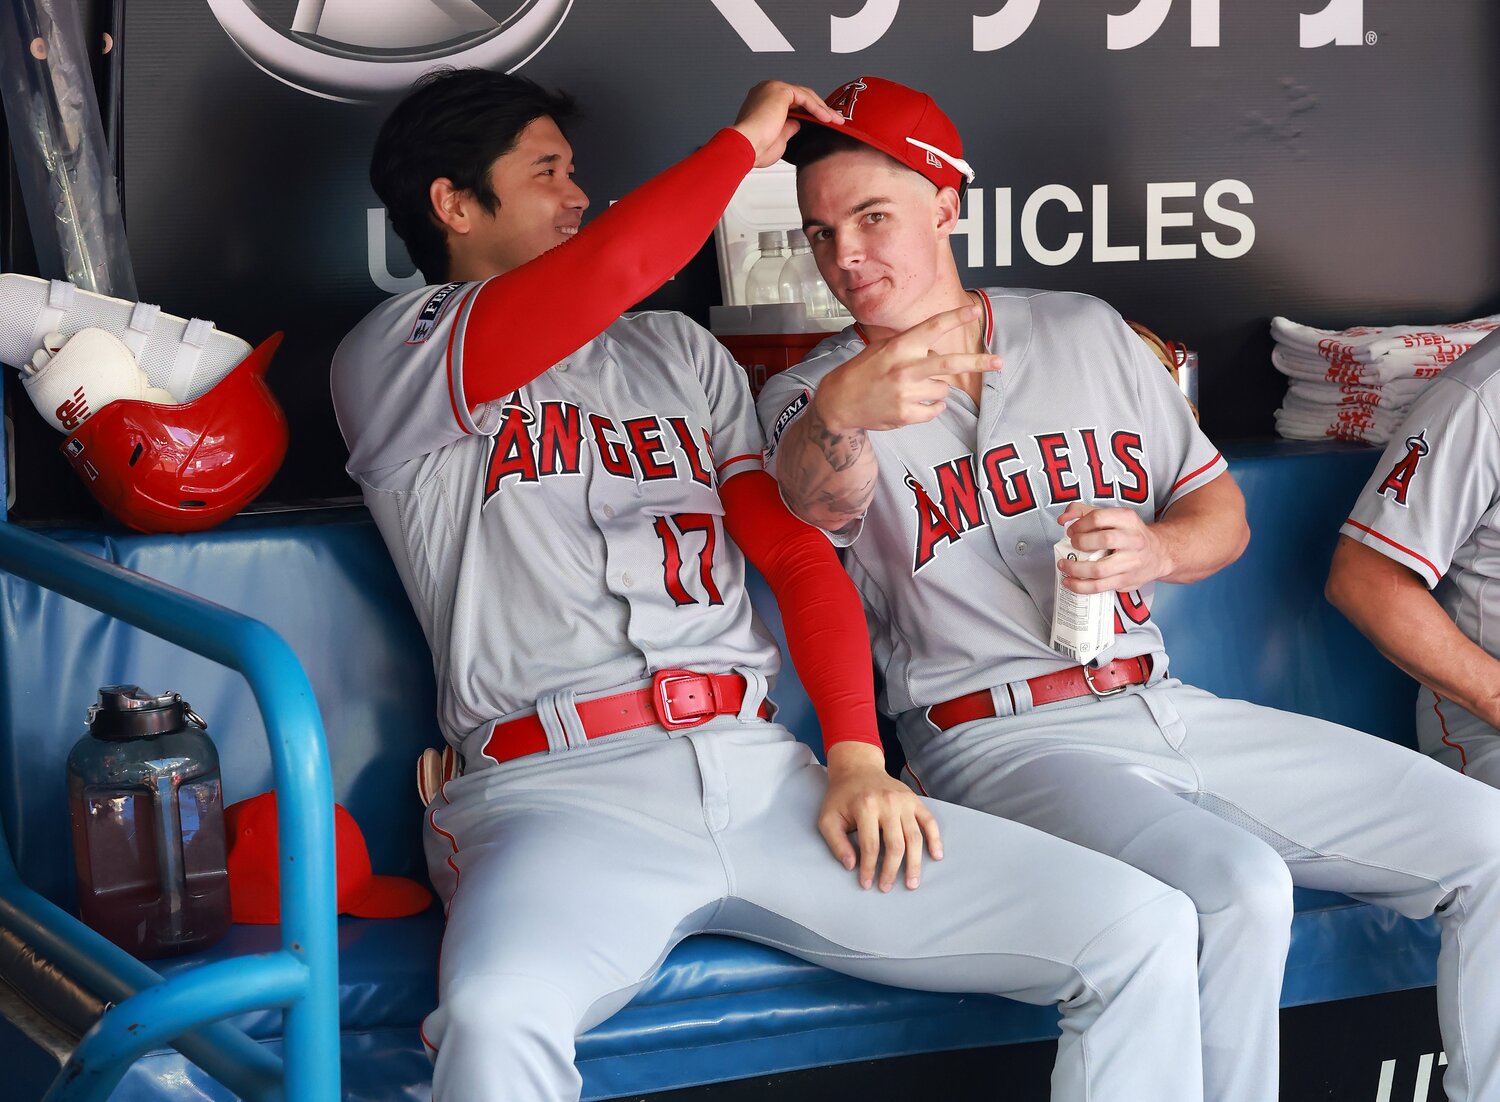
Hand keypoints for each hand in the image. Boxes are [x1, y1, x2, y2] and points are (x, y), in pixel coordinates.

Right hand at [732, 80, 844, 167]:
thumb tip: (798, 124)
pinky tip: (827, 118)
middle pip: (800, 97)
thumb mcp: (778, 137)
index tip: (822, 122)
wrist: (746, 147)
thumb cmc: (755, 148)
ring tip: (835, 120)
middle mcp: (766, 90)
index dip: (809, 113)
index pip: (791, 103)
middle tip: (834, 119)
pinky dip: (817, 108)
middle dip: (819, 109)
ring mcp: (772, 87)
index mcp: (762, 100)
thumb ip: (789, 128)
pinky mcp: (780, 89)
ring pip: (804, 95)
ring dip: (821, 108)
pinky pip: (805, 97)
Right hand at [814, 305, 1001, 432]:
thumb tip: (941, 350)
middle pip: (949, 363)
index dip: (955, 318)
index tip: (974, 310)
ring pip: (943, 390)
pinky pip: (936, 409)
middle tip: (999, 362)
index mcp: (899, 347)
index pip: (932, 328)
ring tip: (915, 389)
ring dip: (937, 389)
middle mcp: (904, 368)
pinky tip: (914, 403)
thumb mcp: (883, 348)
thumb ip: (912, 347)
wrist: (839, 402)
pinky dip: (932, 407)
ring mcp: (905, 393)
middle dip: (977, 361)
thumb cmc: (865, 370)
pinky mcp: (905, 415)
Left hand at [819, 741, 942, 890]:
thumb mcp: (828, 818)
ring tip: (912, 883)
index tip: (866, 884)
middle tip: (887, 887)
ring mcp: (904, 801)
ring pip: (915, 837)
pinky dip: (935, 839)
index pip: (870, 846)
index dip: (869, 868)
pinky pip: (929, 821)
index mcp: (865, 806)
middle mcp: (888, 802)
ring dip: (914, 863)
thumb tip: (851, 866)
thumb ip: (836, 843)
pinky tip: (936, 856)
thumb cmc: (841, 797)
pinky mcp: (915, 800)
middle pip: (895, 845)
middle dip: (891, 870)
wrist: (857, 768)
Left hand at [1056, 502, 1173, 592]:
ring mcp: (1131, 563)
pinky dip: (1081, 586)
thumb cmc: (1128, 534)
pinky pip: (1100, 586)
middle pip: (1103, 540)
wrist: (1159, 553)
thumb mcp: (1111, 516)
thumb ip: (1083, 512)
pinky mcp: (1127, 581)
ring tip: (1064, 566)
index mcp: (1128, 519)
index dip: (1079, 524)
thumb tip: (1063, 519)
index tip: (1071, 531)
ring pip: (1099, 569)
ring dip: (1075, 569)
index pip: (1099, 517)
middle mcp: (1133, 540)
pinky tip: (1070, 582)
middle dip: (1080, 543)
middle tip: (1072, 545)